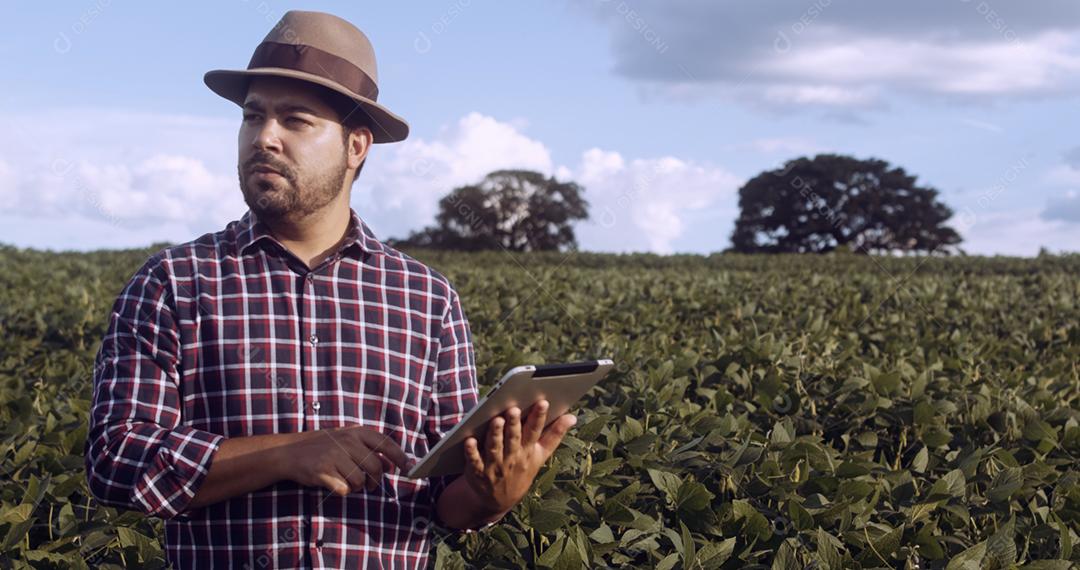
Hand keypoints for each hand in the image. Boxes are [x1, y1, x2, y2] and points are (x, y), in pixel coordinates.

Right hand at [284, 426, 408, 495]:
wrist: (289, 452)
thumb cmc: (323, 447)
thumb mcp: (347, 441)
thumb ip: (369, 450)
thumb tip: (392, 465)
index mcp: (355, 432)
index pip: (386, 444)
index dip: (400, 457)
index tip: (409, 468)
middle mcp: (347, 441)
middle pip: (375, 467)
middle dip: (375, 481)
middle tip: (369, 486)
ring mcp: (334, 456)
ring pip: (361, 481)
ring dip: (357, 487)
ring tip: (347, 481)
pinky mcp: (323, 471)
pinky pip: (344, 489)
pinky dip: (343, 491)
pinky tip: (334, 484)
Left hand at [462, 400, 576, 514]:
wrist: (498, 501)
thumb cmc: (520, 470)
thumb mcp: (540, 456)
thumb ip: (555, 435)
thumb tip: (572, 417)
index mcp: (528, 451)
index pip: (535, 431)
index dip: (539, 417)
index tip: (543, 402)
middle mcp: (512, 458)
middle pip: (513, 438)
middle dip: (514, 424)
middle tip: (514, 409)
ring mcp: (494, 466)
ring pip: (494, 447)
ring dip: (495, 434)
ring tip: (496, 420)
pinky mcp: (477, 471)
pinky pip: (473, 460)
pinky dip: (471, 451)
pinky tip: (469, 440)